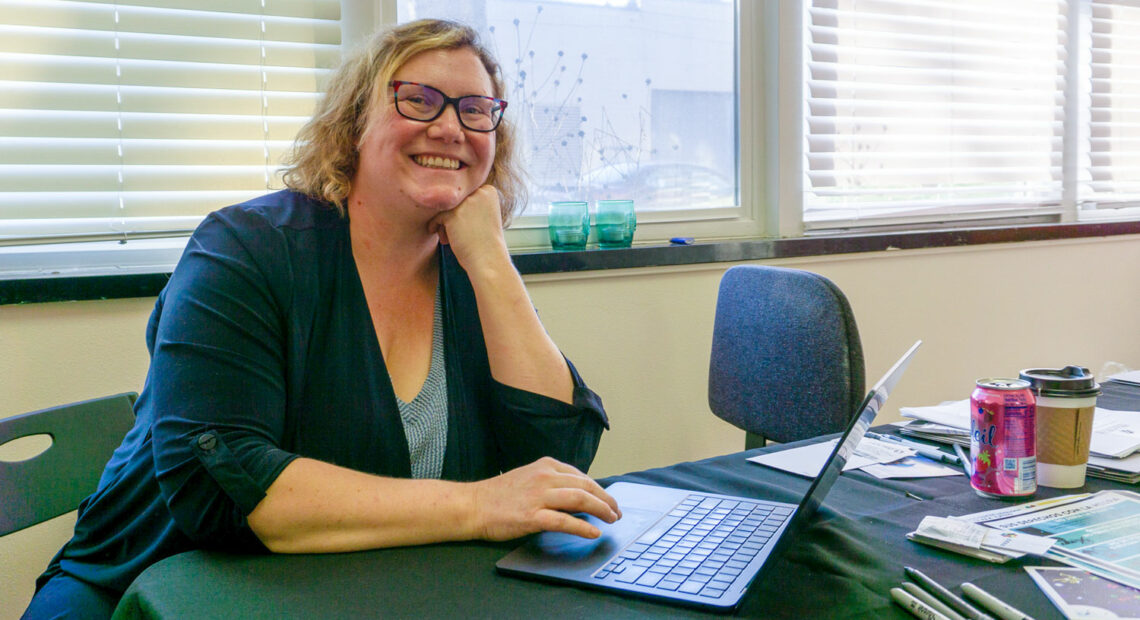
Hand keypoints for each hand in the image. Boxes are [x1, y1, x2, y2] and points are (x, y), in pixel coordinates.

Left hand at [427, 184, 509, 273]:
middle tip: (461, 233)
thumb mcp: (484, 216)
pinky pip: (437, 217)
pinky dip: (437, 227)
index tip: (470, 226)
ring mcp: (465, 203)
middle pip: (454, 200)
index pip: (465, 195)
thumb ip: (471, 203)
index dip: (464, 210)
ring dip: (445, 222)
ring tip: (452, 237)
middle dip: (453, 216)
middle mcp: (478, 193)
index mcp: (489, 191)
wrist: (488, 260)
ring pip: (445, 208)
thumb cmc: (486, 242)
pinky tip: (446, 239)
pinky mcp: (453, 214)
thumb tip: (445, 196)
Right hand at [470, 457, 621, 540]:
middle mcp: (544, 477)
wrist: (472, 505)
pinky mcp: (532, 516)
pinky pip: (564, 520)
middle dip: (606, 499)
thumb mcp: (528, 478)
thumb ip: (551, 483)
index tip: (608, 500)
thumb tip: (578, 495)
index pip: (581, 476)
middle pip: (586, 486)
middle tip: (616, 512)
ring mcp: (538, 496)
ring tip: (611, 519)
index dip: (599, 489)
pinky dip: (583, 527)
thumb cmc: (499, 495)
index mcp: (545, 466)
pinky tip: (594, 532)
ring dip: (601, 509)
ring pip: (580, 499)